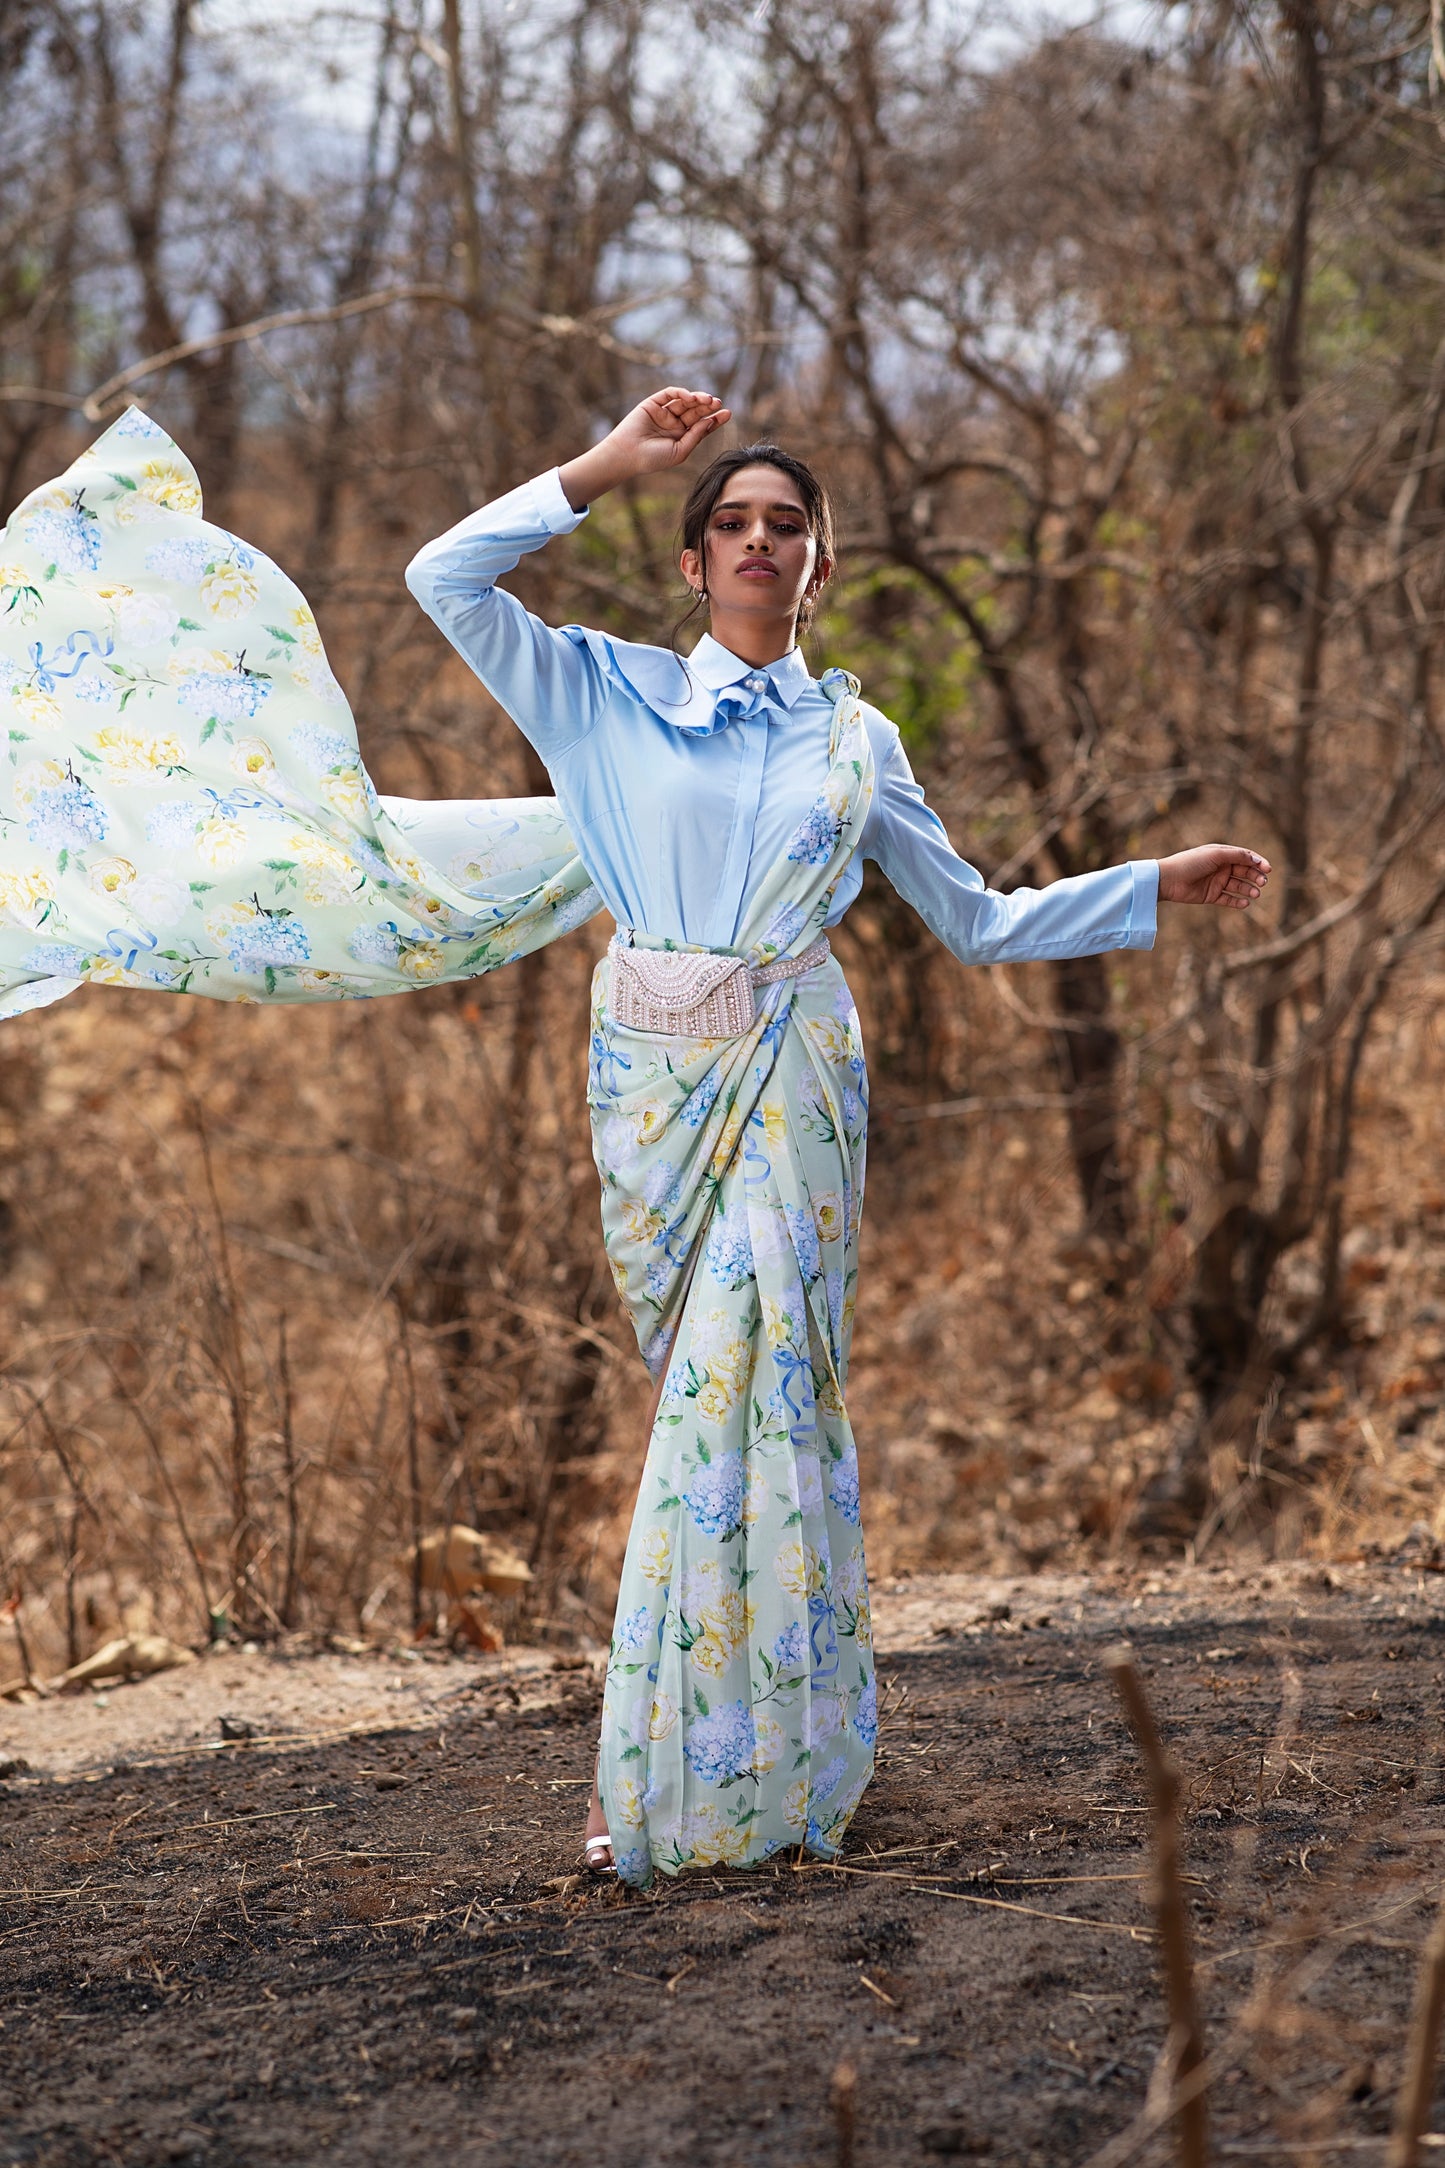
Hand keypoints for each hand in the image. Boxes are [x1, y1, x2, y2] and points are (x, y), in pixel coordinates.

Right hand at [559, 388, 731, 509]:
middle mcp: (674, 423)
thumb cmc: (653, 459)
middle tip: (718, 403)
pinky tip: (691, 397)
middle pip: (696, 411)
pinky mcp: (653, 403)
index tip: (728, 413)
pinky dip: (681, 393)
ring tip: (709, 400)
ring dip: (697, 398)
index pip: (702, 425)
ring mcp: (664, 412)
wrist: (628, 455)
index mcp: (681, 437)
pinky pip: (670, 393)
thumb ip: (695, 436)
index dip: (715, 419)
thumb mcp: (680, 451)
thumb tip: (710, 421)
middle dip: (708, 406)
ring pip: (685, 401)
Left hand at [1157, 844, 1270, 908]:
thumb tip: (1256, 859)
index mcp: (1222, 854)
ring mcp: (1217, 882)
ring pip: (1238, 886)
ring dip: (1249, 890)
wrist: (1169, 879)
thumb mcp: (1215, 854)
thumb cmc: (1191, 862)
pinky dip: (1237, 902)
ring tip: (1255, 894)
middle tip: (1263, 883)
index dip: (1258, 863)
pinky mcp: (1211, 895)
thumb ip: (1237, 855)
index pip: (1246, 858)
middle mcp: (1221, 867)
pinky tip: (1245, 903)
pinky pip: (1228, 899)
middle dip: (1255, 877)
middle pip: (1245, 872)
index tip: (1268, 869)